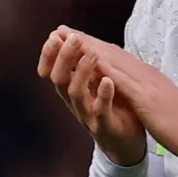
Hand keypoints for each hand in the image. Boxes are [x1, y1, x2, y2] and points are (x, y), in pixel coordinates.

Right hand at [37, 27, 146, 165]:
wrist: (129, 143)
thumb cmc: (113, 107)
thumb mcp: (94, 82)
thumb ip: (81, 63)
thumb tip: (64, 33)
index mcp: (71, 90)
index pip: (49, 72)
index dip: (48, 55)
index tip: (55, 35)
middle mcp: (75, 103)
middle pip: (58, 79)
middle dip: (64, 57)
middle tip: (74, 38)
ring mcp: (88, 115)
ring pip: (75, 94)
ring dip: (81, 71)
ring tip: (92, 54)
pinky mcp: (105, 127)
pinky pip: (100, 112)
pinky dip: (103, 95)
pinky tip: (108, 81)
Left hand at [75, 36, 177, 159]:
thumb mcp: (158, 101)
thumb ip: (145, 90)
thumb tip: (132, 85)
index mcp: (147, 76)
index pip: (117, 56)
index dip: (94, 46)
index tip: (74, 38)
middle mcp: (146, 73)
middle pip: (111, 52)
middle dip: (85, 40)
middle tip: (61, 29)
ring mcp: (147, 83)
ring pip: (114, 61)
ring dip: (89, 48)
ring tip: (67, 38)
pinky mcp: (147, 97)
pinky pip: (122, 81)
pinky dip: (105, 69)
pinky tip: (89, 62)